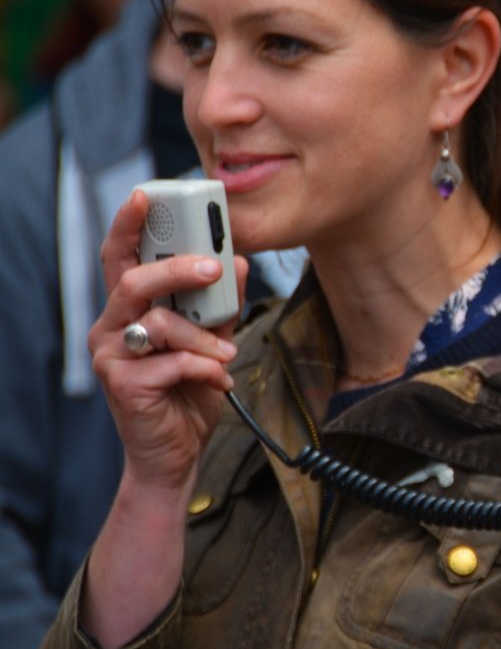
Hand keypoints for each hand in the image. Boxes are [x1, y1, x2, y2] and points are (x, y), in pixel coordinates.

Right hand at [88, 189, 247, 493]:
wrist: (176, 454)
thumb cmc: (189, 392)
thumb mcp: (213, 342)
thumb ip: (222, 305)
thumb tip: (239, 262)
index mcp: (130, 310)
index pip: (121, 257)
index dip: (129, 224)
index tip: (148, 194)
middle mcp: (112, 327)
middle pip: (134, 281)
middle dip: (178, 270)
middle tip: (215, 269)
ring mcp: (112, 357)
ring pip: (158, 324)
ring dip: (204, 338)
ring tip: (226, 356)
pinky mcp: (122, 386)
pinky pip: (170, 363)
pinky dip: (204, 369)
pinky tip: (218, 380)